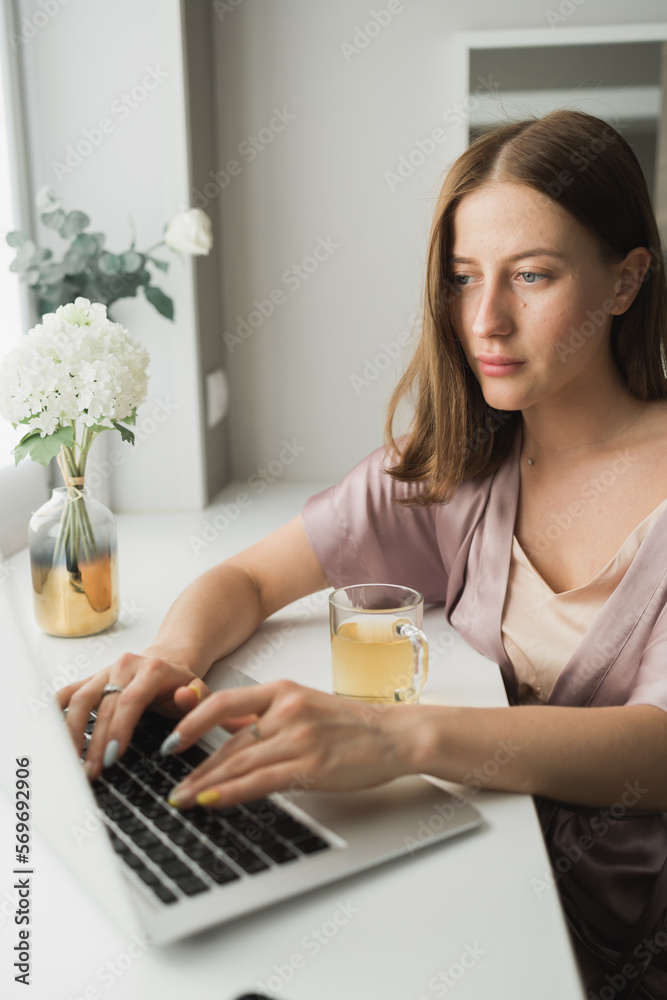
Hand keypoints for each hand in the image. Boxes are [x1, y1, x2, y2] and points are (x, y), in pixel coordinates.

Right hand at [56, 649, 212, 781]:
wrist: (169, 660)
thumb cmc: (183, 682)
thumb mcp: (200, 690)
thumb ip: (196, 697)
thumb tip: (185, 697)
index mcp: (151, 669)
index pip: (130, 700)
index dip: (119, 729)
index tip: (112, 756)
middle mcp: (124, 666)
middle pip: (102, 705)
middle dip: (96, 741)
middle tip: (92, 771)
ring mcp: (105, 672)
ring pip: (79, 699)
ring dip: (72, 732)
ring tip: (72, 762)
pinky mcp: (92, 679)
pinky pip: (68, 693)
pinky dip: (56, 713)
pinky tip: (52, 735)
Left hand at [162, 679, 418, 809]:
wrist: (394, 735)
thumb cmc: (351, 724)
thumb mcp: (304, 704)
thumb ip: (266, 713)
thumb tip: (228, 724)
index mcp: (283, 690)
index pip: (224, 702)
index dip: (191, 723)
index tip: (171, 742)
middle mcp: (287, 710)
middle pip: (228, 741)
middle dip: (195, 767)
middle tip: (173, 785)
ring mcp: (299, 738)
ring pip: (239, 762)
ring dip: (206, 785)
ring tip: (185, 799)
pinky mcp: (311, 766)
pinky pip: (260, 781)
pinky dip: (231, 792)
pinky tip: (212, 801)